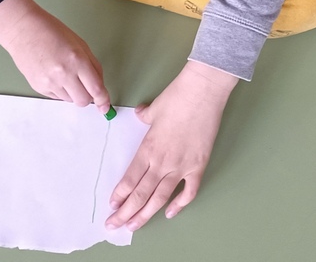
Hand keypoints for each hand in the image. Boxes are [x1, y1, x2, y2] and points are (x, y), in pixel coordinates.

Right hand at [0, 0, 109, 108]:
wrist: (23, 30)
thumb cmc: (52, 31)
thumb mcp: (80, 44)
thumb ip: (93, 66)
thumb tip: (99, 86)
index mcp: (77, 60)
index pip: (96, 89)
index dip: (103, 100)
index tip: (105, 107)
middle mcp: (64, 74)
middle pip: (83, 101)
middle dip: (88, 97)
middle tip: (85, 86)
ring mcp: (49, 83)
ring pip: (69, 100)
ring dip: (73, 92)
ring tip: (65, 72)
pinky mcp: (38, 87)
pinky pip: (56, 96)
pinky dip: (60, 89)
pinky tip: (54, 73)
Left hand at [107, 61, 236, 230]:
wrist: (203, 91)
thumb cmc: (177, 96)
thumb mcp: (154, 107)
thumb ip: (144, 116)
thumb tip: (141, 115)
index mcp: (148, 148)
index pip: (129, 180)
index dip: (119, 195)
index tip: (112, 206)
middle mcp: (162, 162)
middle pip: (140, 194)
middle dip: (125, 213)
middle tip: (114, 225)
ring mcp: (181, 166)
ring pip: (160, 198)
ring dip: (145, 215)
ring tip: (134, 226)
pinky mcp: (198, 165)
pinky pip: (189, 192)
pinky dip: (180, 205)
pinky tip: (170, 213)